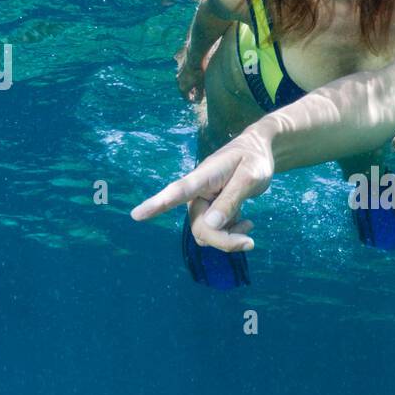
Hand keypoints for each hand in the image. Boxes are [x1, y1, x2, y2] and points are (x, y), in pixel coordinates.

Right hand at [131, 127, 275, 252]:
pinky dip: (230, 234)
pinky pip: (214, 233)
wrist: (257, 152)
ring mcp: (203, 202)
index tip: (136, 214)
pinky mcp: (210, 210)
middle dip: (223, 240)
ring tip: (249, 226)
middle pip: (200, 227)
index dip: (157, 204)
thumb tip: (210, 225)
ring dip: (228, 238)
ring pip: (206, 233)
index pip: (177, 191)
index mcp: (204, 176)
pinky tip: (245, 223)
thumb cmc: (254, 159)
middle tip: (250, 242)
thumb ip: (231, 199)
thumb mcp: (250, 177)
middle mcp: (198, 192)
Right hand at [175, 46, 204, 101]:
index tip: (198, 101)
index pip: (186, 98)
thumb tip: (197, 101)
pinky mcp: (181, 65)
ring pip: (184, 81)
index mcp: (182, 87)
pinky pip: (185, 73)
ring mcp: (179, 72)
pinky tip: (196, 73)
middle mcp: (178, 80)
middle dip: (191, 92)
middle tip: (198, 94)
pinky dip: (189, 76)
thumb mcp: (201, 85)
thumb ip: (199, 95)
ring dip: (190, 84)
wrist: (195, 55)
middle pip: (184, 89)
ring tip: (197, 84)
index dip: (193, 101)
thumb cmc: (199, 72)